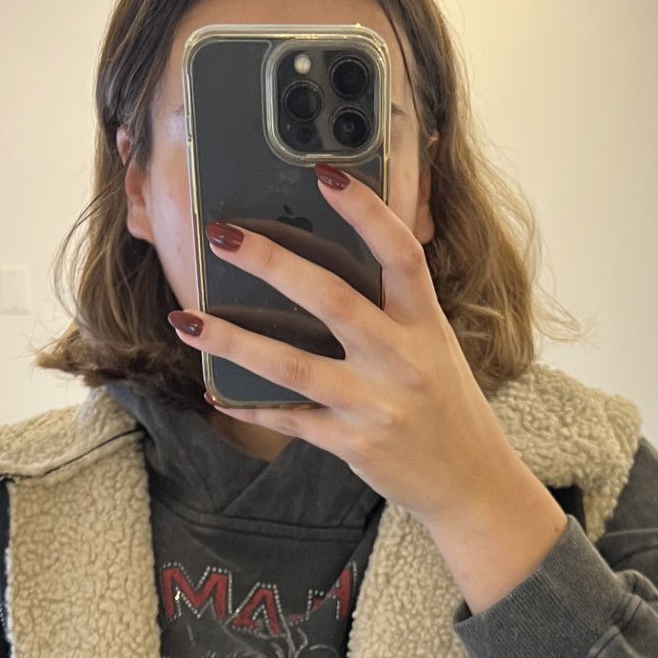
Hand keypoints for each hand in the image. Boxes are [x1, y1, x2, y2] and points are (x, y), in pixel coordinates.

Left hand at [167, 166, 541, 531]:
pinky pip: (290, 420)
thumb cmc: (446, 405)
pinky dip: (247, 405)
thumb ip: (395, 309)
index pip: (401, 254)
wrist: (470, 482)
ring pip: (293, 365)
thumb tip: (326, 263)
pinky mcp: (353, 444)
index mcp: (426, 325)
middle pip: (332, 299)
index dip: (366, 211)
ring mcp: (376, 405)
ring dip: (233, 340)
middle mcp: (403, 360)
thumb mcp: (435, 347)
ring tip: (187, 320)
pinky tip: (214, 390)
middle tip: (220, 235)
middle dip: (271, 262)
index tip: (325, 174)